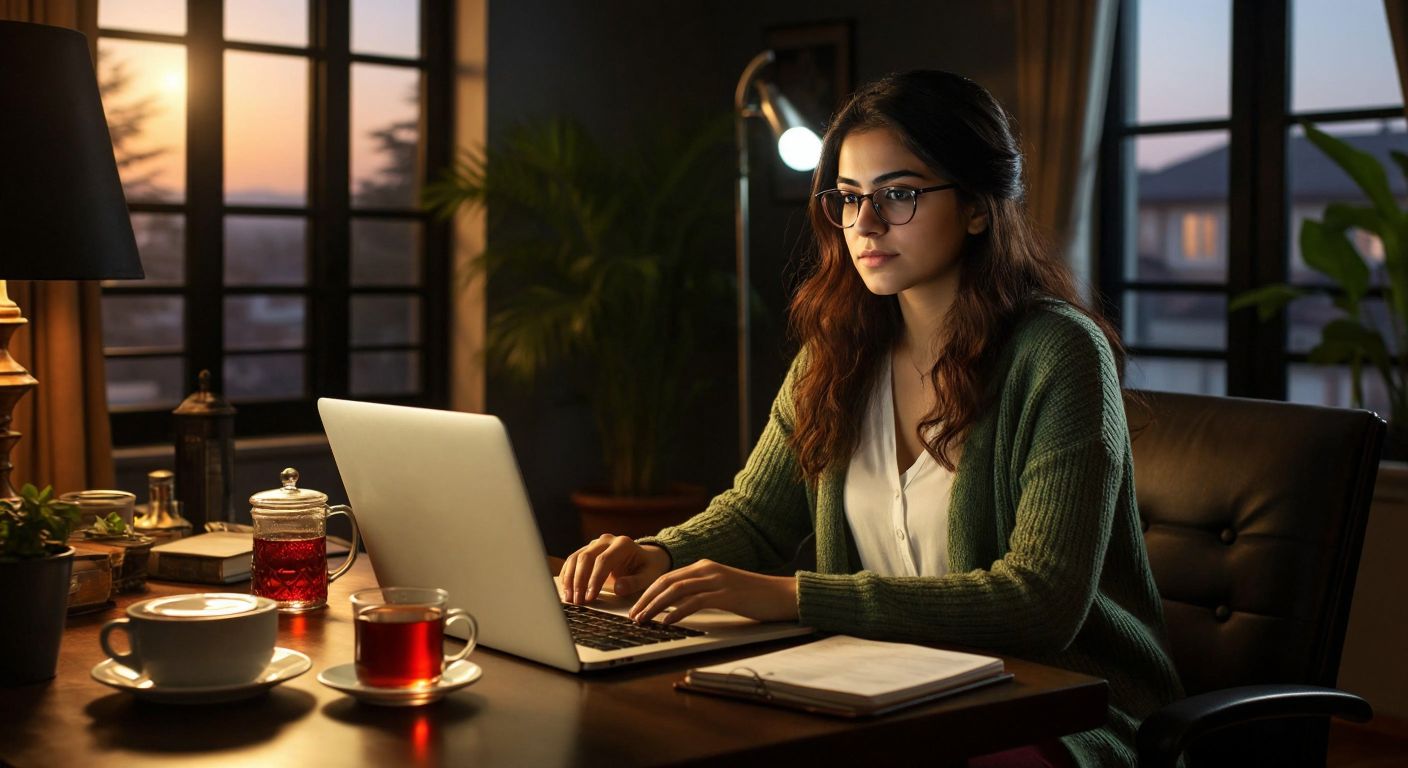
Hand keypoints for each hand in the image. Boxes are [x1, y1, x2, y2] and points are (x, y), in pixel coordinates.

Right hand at [558, 535, 670, 603]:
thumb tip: (618, 588)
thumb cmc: (648, 568)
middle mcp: (606, 540)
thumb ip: (635, 582)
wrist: (646, 558)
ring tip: (569, 598)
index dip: (594, 580)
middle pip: (586, 558)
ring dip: (570, 579)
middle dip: (579, 581)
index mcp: (623, 544)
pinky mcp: (587, 550)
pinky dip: (567, 575)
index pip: (603, 561)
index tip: (590, 597)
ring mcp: (595, 544)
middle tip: (577, 601)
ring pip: (575, 558)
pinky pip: (572, 560)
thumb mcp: (649, 576)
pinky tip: (566, 589)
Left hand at [628, 559, 797, 624]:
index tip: (636, 607)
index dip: (648, 592)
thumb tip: (678, 607)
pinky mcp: (727, 594)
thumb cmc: (754, 596)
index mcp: (705, 566)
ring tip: (643, 620)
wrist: (784, 595)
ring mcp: (717, 580)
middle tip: (632, 615)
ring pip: (676, 590)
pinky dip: (678, 611)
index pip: (668, 577)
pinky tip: (667, 621)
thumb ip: (702, 592)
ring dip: (656, 606)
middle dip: (646, 598)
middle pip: (667, 581)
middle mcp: (708, 569)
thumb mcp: (723, 590)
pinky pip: (695, 601)